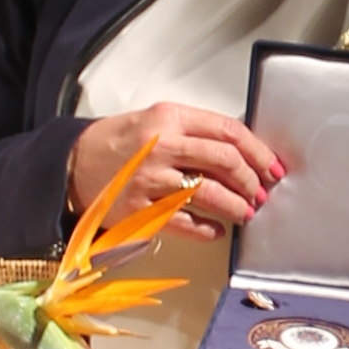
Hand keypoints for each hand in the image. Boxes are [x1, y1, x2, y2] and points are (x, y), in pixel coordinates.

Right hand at [69, 102, 281, 238]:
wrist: (76, 163)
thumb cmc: (121, 143)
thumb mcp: (157, 121)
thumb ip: (196, 132)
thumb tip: (243, 155)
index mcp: (170, 118)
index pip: (228, 131)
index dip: (258, 152)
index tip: (272, 167)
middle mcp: (161, 146)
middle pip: (225, 161)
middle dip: (251, 181)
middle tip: (260, 193)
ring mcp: (150, 179)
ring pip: (210, 194)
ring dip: (237, 207)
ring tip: (246, 213)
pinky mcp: (140, 210)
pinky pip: (186, 223)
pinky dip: (208, 230)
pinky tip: (217, 231)